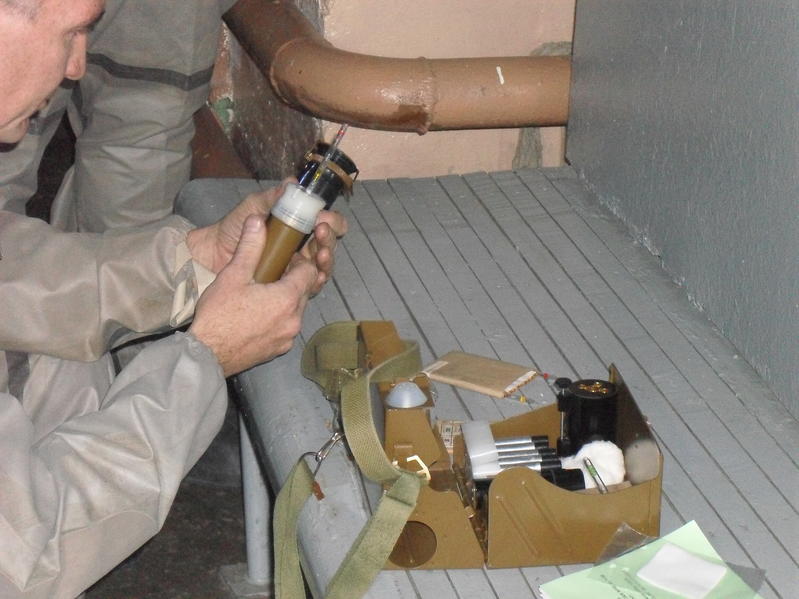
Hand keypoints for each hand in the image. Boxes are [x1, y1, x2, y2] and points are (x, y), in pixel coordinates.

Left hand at [185, 181, 347, 289]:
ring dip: (326, 258)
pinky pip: (311, 285)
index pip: (326, 222)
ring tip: (320, 253)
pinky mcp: (289, 286)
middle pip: (328, 243)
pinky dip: (317, 280)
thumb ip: (272, 197)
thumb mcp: (253, 208)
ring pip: (323, 264)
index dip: (331, 220)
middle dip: (329, 238)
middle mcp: (303, 246)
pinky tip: (316, 275)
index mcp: (298, 226)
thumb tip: (292, 182)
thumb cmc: (233, 229)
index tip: (323, 217)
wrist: (212, 254)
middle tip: (322, 231)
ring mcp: (297, 267)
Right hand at [189, 214, 318, 376]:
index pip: (310, 272)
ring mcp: (288, 337)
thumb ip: (250, 247)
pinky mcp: (278, 350)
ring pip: (295, 311)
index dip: (299, 262)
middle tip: (271, 272)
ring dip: (285, 300)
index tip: (284, 258)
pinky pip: (286, 328)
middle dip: (292, 280)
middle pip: (304, 292)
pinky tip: (258, 314)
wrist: (206, 354)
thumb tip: (257, 220)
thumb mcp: (233, 275)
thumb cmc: (219, 315)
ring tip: (262, 293)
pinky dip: (278, 318)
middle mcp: (295, 319)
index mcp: (288, 298)